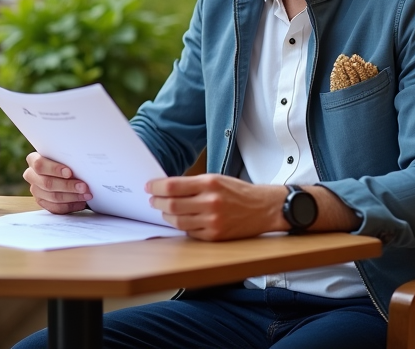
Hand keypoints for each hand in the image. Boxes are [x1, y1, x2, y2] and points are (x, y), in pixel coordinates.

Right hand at [22, 152, 92, 213]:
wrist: (62, 170)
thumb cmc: (64, 160)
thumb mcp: (63, 156)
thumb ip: (67, 158)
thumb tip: (80, 164)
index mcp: (33, 159)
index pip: (40, 164)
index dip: (54, 169)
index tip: (69, 172)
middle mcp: (31, 175)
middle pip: (47, 183)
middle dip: (68, 186)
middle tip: (84, 186)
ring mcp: (35, 190)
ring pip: (53, 197)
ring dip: (72, 197)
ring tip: (86, 194)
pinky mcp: (42, 202)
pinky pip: (56, 208)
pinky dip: (70, 205)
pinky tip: (80, 202)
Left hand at [146, 174, 285, 240]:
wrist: (264, 208)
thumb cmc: (240, 192)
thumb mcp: (217, 179)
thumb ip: (194, 184)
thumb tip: (168, 188)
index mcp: (210, 184)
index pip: (174, 186)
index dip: (157, 187)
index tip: (149, 186)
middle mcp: (210, 202)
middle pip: (172, 205)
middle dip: (157, 202)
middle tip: (152, 199)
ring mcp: (212, 221)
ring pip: (178, 221)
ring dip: (166, 215)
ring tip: (164, 210)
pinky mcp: (215, 235)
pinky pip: (189, 232)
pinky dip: (182, 226)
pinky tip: (181, 220)